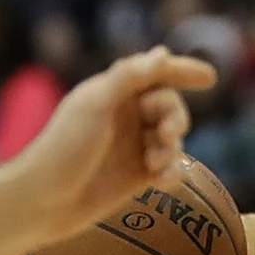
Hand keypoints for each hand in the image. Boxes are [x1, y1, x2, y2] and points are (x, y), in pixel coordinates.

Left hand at [5, 46, 220, 235]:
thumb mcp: (96, 105)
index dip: (182, 71)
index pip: (155, 73)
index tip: (210, 78)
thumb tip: (163, 52)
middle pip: (169, 106)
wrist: (44, 201)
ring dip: (172, 148)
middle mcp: (125, 116)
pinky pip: (169, 168)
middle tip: (168, 133)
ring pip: (172, 139)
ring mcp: (132, 146)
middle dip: (174, 117)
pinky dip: (172, 171)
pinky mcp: (138, 177)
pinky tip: (163, 182)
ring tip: (156, 163)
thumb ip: (129, 77)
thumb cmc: (64, 148)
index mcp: (113, 92)